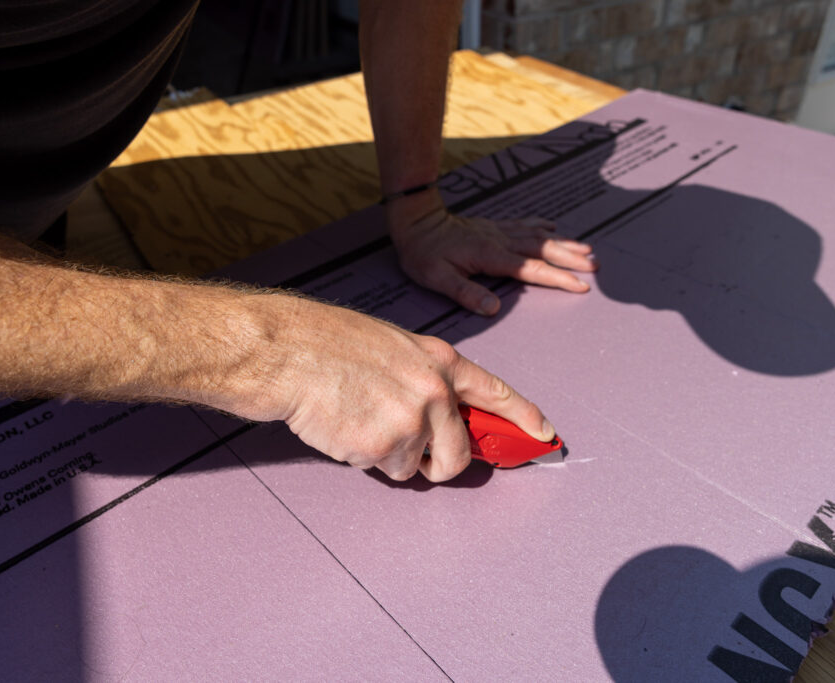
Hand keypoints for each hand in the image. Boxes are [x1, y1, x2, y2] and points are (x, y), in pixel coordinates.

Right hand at [218, 295, 554, 481]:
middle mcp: (435, 391)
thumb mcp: (394, 348)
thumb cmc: (330, 344)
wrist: (290, 353)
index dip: (524, 416)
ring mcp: (413, 420)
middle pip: (460, 453)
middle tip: (416, 456)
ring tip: (361, 421)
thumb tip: (443, 419)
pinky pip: (386, 471)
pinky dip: (366, 459)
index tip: (544, 434)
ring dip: (392, 457)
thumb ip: (425, 379)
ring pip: (418, 467)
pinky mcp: (386, 446)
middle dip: (442, 465)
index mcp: (440, 361)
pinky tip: (347, 427)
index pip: (497, 393)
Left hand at [389, 203, 598, 315]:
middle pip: (543, 250)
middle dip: (571, 259)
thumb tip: (493, 308)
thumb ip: (466, 292)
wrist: (415, 219)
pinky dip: (542, 227)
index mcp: (491, 256)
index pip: (532, 270)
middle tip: (596, 266)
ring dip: (563, 243)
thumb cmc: (423, 252)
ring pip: (538, 236)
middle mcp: (500, 241)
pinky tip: (554, 228)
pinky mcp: (493, 227)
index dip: (558, 278)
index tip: (580, 285)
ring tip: (587, 249)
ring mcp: (498, 232)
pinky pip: (524, 225)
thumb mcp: (438, 278)